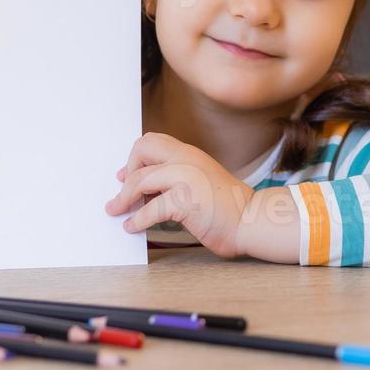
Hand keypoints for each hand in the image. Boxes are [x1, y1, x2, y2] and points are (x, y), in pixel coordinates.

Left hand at [105, 133, 256, 258]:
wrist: (252, 220)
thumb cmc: (227, 207)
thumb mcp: (199, 182)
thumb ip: (176, 179)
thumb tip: (143, 189)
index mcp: (190, 154)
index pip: (152, 142)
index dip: (134, 160)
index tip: (124, 177)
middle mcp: (187, 159)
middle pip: (142, 149)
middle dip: (127, 172)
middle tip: (124, 195)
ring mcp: (186, 177)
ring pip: (140, 179)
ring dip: (123, 198)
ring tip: (117, 211)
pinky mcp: (186, 200)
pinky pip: (150, 208)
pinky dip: (137, 220)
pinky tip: (133, 227)